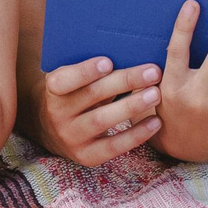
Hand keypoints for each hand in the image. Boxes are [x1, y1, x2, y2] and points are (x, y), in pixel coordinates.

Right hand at [36, 56, 162, 166]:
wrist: (52, 130)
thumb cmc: (75, 94)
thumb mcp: (73, 79)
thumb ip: (94, 69)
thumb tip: (132, 50)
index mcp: (53, 89)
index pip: (64, 80)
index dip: (85, 71)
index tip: (108, 61)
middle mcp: (58, 114)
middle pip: (92, 96)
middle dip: (124, 82)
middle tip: (153, 72)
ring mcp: (71, 137)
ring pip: (102, 121)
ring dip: (132, 107)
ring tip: (155, 94)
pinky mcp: (86, 156)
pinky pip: (113, 147)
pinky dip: (136, 134)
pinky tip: (155, 121)